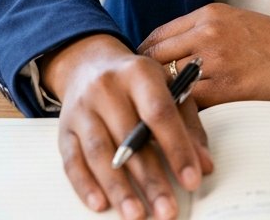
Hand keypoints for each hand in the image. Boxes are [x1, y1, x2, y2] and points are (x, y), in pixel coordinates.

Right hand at [39, 33, 212, 219]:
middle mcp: (107, 87)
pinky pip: (72, 161)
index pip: (159, 113)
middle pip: (130, 138)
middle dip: (151, 180)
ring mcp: (82, 108)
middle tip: (167, 211)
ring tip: (136, 215)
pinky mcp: (64, 129)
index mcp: (139, 72)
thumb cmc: (136, 82)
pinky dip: (86, 185)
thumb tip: (204, 164)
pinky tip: (101, 204)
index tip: (192, 180)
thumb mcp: (167, 90)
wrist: (90, 64)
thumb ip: (188, 126)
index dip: (177, 148)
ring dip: (119, 189)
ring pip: (100, 152)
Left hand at [138, 4, 269, 106]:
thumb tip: (170, 55)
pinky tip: (185, 123)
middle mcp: (208, 33)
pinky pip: (191, 105)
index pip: (157, 36)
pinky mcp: (228, 89)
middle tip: (145, 101)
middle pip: (155, 59)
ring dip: (163, 101)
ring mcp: (216, 61)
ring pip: (170, 84)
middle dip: (147, 82)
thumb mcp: (235, 22)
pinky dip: (184, 115)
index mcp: (209, 14)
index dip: (144, 59)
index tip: (141, 76)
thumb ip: (203, 32)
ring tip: (161, 115)